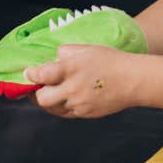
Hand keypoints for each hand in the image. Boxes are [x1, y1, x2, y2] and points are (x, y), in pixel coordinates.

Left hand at [23, 45, 140, 118]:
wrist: (133, 80)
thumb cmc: (110, 61)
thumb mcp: (86, 49)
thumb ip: (65, 52)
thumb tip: (52, 59)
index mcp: (70, 69)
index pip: (41, 75)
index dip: (31, 75)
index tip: (28, 73)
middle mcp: (72, 89)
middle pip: (42, 98)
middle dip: (36, 93)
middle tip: (37, 87)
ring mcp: (79, 104)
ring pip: (52, 108)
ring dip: (47, 101)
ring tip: (49, 92)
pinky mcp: (86, 113)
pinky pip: (65, 113)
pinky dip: (60, 106)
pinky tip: (63, 98)